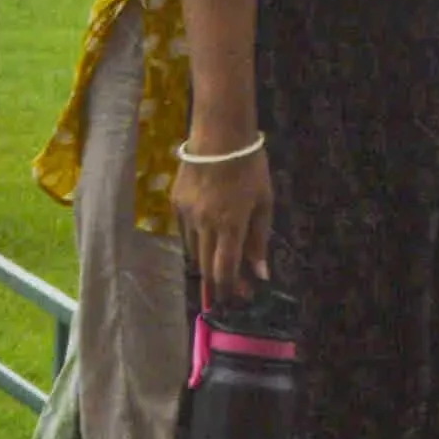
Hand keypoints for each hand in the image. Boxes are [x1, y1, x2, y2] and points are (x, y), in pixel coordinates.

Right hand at [176, 124, 275, 301]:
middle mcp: (204, 224)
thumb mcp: (263, 204)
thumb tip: (260, 273)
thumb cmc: (250, 168)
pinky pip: (184, 231)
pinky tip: (205, 241)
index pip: (225, 269)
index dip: (228, 289)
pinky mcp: (175, 202)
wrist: (219, 136)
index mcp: (230, 226)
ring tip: (216, 270)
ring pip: (193, 250)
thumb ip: (259, 240)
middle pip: (206, 264)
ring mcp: (187, 214)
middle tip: (225, 296)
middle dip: (216, 284)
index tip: (233, 303)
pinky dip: (195, 242)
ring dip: (205, 263)